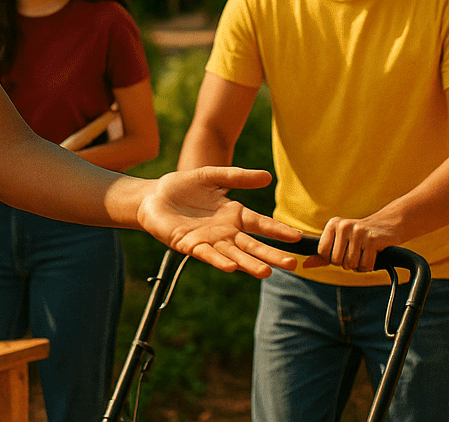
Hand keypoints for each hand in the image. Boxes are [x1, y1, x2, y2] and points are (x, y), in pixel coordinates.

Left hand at [136, 167, 302, 277]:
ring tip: (266, 272)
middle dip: (271, 255)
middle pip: (252, 245)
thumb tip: (268, 176)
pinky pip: (208, 255)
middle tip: (292, 265)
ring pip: (234, 255)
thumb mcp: (211, 176)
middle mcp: (226, 232)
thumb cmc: (182, 186)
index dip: (278, 231)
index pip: (261, 224)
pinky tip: (232, 268)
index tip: (297, 237)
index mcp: (234, 214)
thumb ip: (237, 176)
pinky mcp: (191, 246)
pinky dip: (219, 261)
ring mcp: (210, 240)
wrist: (152, 196)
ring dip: (249, 264)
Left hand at [304, 213, 401, 271]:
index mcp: (333, 224)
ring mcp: (359, 232)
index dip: (332, 258)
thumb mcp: (340, 241)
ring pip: (350, 264)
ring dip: (358, 265)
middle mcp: (344, 226)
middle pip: (336, 260)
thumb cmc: (360, 236)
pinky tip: (372, 255)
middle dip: (346, 263)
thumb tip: (305, 265)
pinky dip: (369, 266)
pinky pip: (365, 265)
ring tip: (364, 254)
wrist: (389, 224)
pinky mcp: (373, 240)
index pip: (322, 252)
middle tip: (356, 253)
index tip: (342, 252)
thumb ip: (322, 255)